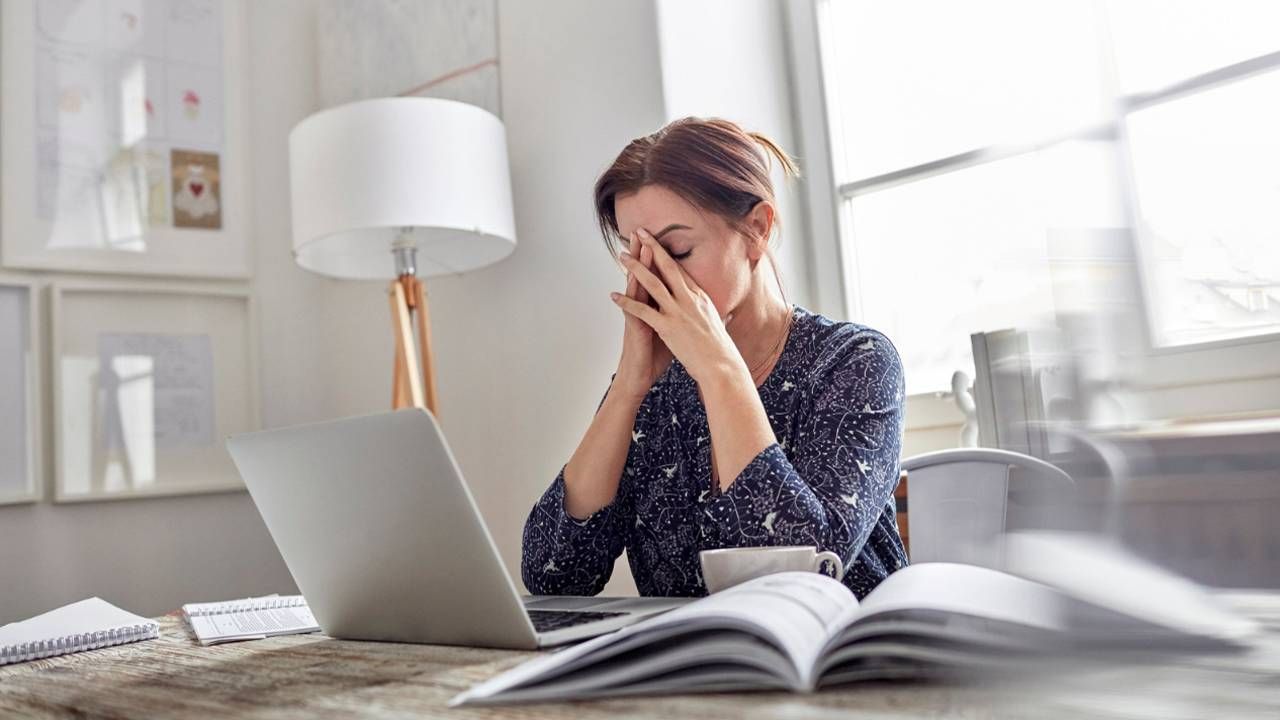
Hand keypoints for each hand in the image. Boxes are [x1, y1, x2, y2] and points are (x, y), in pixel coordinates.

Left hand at [610, 228, 744, 385]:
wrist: (722, 367)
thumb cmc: (720, 350)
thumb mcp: (719, 326)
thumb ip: (717, 316)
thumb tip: (726, 313)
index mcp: (701, 298)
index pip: (681, 271)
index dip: (668, 254)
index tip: (658, 242)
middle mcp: (690, 300)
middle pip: (668, 267)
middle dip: (653, 247)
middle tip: (640, 232)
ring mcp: (678, 312)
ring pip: (653, 283)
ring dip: (636, 268)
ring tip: (622, 256)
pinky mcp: (668, 327)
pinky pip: (642, 311)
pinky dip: (626, 302)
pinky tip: (614, 295)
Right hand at [612, 230, 672, 398]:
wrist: (639, 376)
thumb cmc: (655, 356)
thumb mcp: (673, 333)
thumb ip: (681, 319)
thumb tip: (699, 312)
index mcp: (658, 306)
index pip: (660, 277)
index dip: (662, 259)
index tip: (665, 240)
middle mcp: (646, 307)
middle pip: (647, 274)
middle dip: (646, 253)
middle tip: (643, 232)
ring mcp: (638, 316)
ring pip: (637, 287)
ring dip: (637, 267)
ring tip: (636, 248)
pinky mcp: (634, 328)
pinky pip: (631, 309)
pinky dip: (628, 298)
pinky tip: (626, 285)